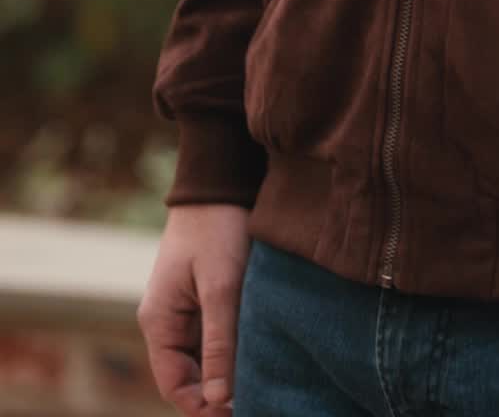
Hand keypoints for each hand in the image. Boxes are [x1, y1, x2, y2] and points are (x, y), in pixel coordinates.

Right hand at [137, 204, 252, 414]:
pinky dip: (234, 349)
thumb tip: (219, 400)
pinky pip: (215, 337)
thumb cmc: (217, 229)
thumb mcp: (221, 286)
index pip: (175, 386)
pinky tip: (259, 353)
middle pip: (189, 377)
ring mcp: (184, 311)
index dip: (203, 408)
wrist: (219, 181)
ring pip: (205, 359)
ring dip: (228, 372)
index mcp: (158, 322)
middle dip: (218, 394)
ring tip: (263, 381)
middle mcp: (166, 322)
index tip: (239, 412)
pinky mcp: (203, 299)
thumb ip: (220, 343)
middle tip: (259, 400)